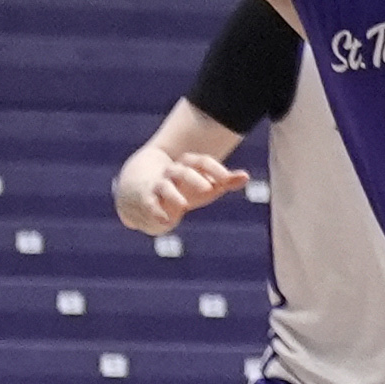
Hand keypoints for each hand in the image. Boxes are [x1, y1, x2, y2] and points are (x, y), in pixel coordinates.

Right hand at [117, 147, 245, 236]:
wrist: (138, 187)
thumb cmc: (180, 187)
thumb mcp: (202, 184)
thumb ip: (224, 181)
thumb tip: (246, 176)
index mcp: (187, 165)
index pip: (201, 161)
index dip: (215, 169)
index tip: (227, 179)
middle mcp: (172, 172)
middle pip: (182, 171)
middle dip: (194, 179)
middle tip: (209, 188)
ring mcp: (157, 185)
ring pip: (164, 186)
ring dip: (173, 195)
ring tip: (184, 206)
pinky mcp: (145, 199)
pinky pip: (149, 203)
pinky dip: (156, 212)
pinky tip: (165, 221)